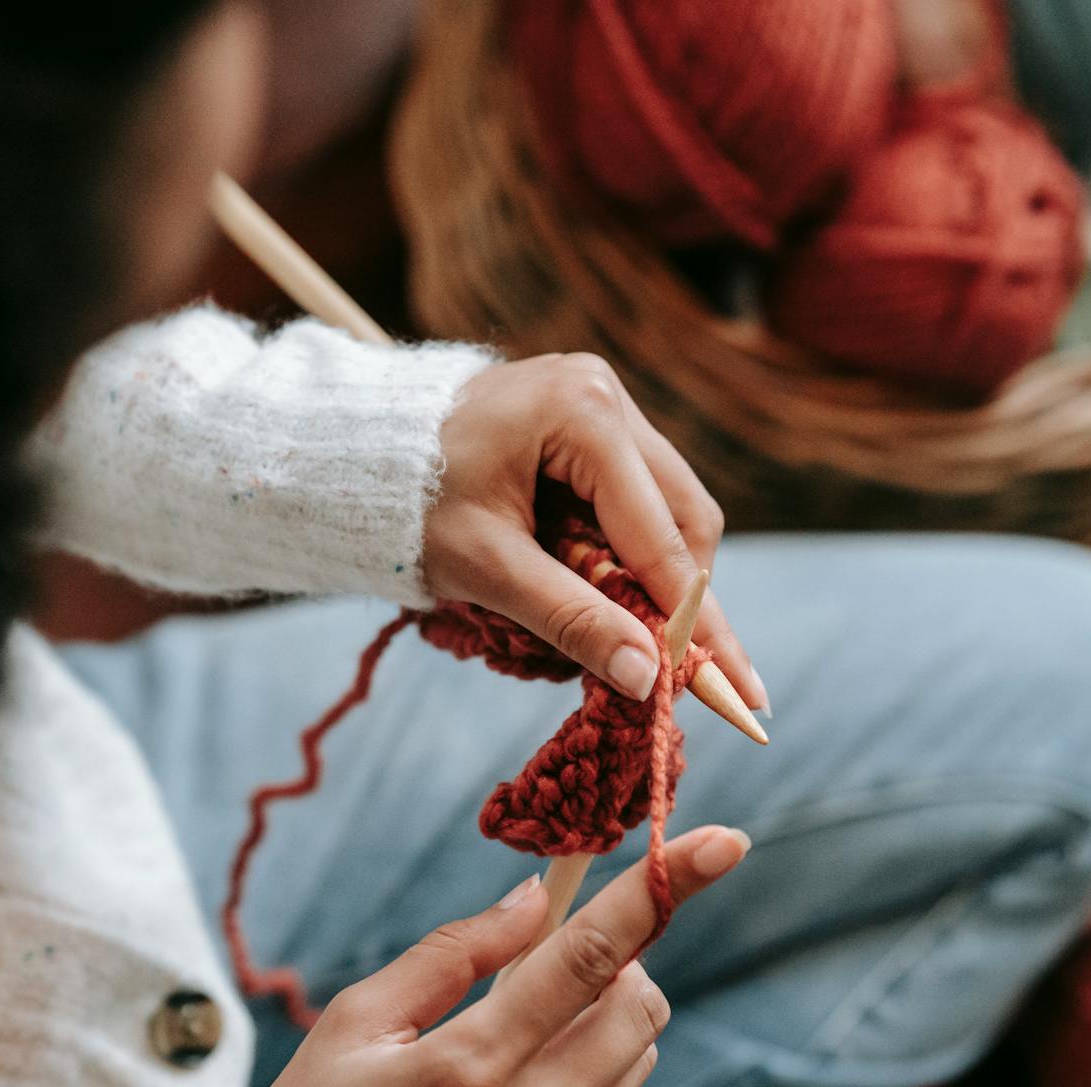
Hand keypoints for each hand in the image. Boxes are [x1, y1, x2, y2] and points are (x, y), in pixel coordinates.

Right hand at [250, 825, 751, 1086]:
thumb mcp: (357, 1018)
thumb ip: (457, 951)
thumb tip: (540, 898)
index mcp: (468, 1065)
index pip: (589, 957)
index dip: (661, 890)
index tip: (724, 841)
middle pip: (639, 1009)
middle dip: (620, 964)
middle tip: (555, 965)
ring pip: (638, 1060)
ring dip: (606, 1022)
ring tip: (525, 1032)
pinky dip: (598, 1079)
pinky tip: (528, 1085)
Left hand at [422, 354, 765, 708]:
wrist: (353, 451)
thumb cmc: (408, 504)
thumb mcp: (487, 568)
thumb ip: (571, 619)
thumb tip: (649, 679)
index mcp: (584, 413)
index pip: (661, 537)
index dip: (698, 621)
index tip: (737, 689)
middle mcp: (606, 393)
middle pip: (685, 517)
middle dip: (686, 601)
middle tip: (697, 678)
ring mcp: (602, 401)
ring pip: (670, 508)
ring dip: (657, 578)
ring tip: (640, 639)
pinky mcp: (590, 422)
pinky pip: (636, 497)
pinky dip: (629, 552)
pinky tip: (610, 593)